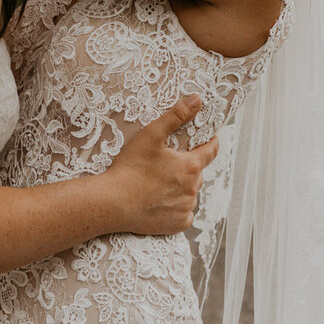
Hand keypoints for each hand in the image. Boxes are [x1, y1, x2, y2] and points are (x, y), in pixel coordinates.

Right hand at [105, 96, 219, 235]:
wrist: (112, 202)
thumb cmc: (130, 167)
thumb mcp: (151, 135)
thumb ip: (176, 115)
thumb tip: (197, 99)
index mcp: (190, 166)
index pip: (211, 151)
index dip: (210, 142)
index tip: (208, 138)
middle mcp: (193, 189)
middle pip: (198, 173)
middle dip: (188, 166)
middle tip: (169, 162)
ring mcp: (186, 208)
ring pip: (191, 193)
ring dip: (182, 187)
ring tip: (161, 183)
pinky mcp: (177, 224)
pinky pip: (185, 213)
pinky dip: (177, 207)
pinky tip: (161, 201)